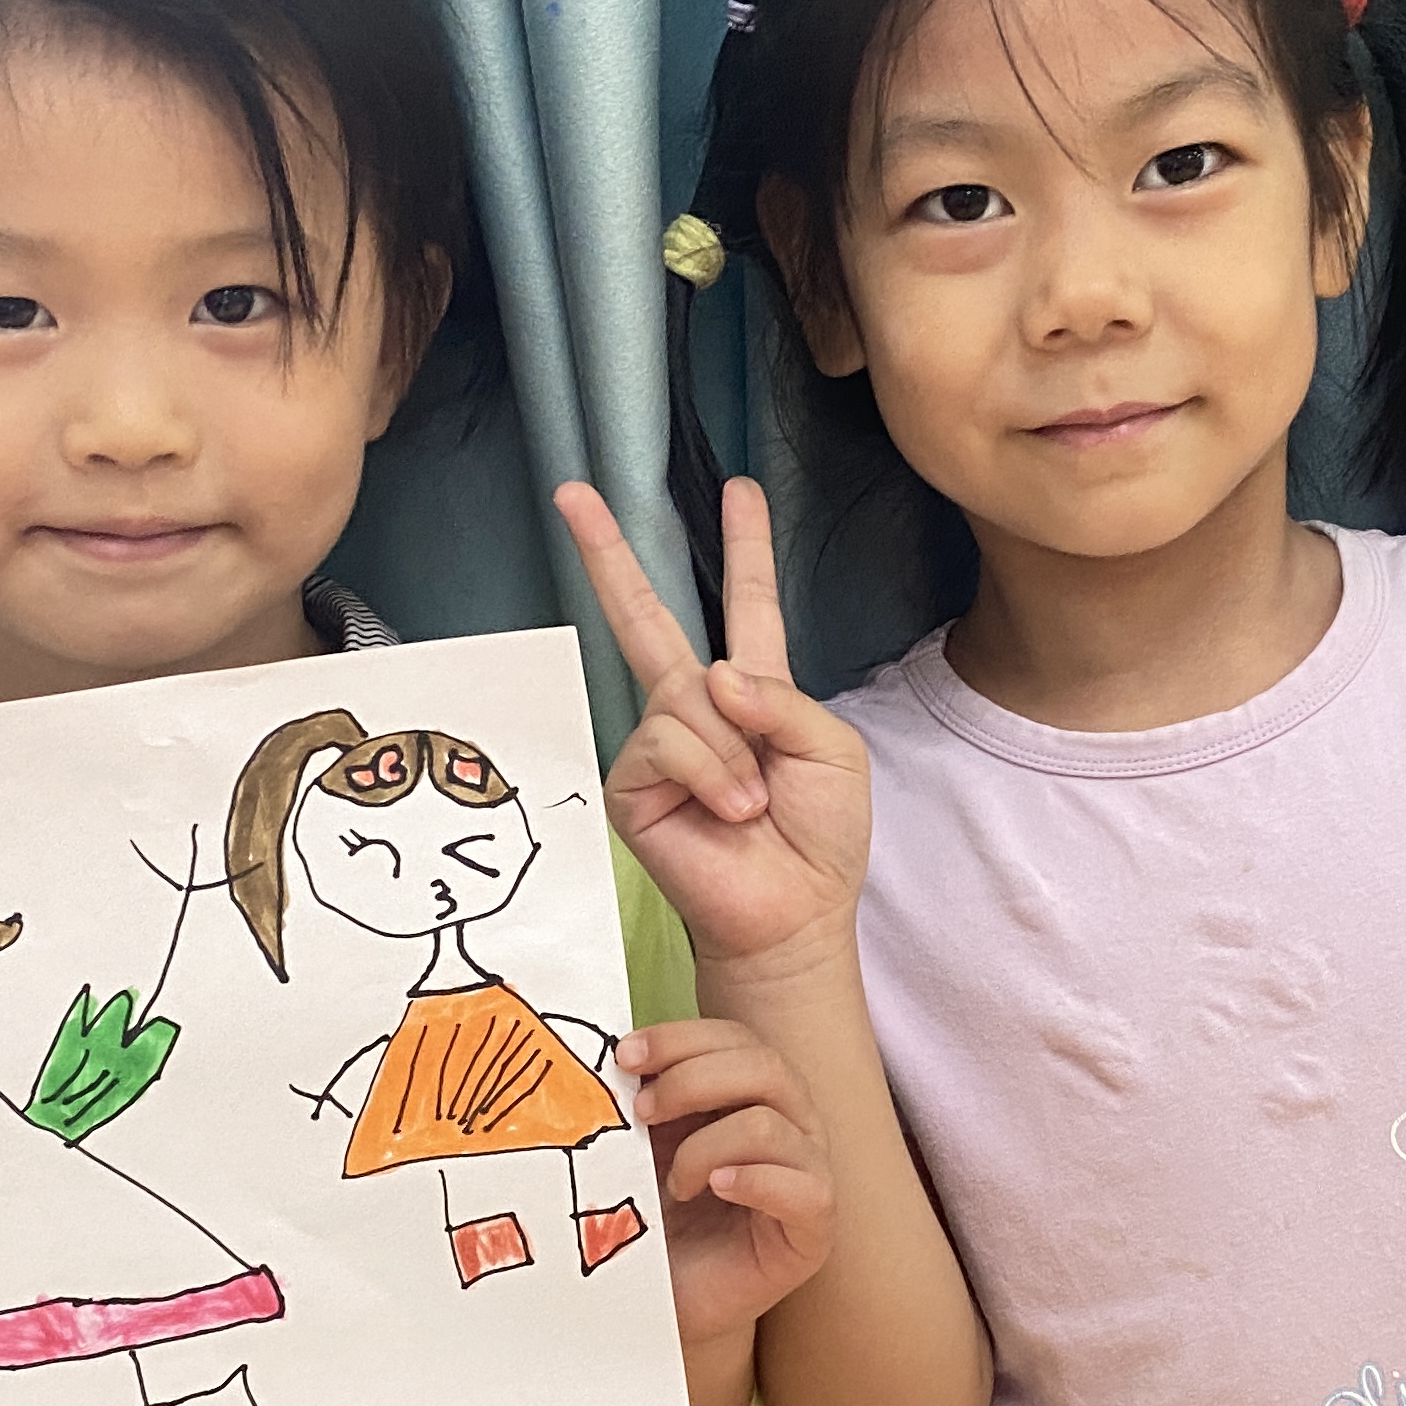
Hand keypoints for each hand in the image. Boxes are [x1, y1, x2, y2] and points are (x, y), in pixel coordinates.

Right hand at [554, 476, 870, 977]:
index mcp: (753, 691)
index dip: (744, 547)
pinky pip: (666, 742)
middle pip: (649, 616)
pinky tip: (730, 812)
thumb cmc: (820, 839)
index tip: (738, 489)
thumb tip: (712, 675)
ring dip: (734, 753)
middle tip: (572, 492)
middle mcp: (697, 707)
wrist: (792, 915)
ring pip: (685, 697)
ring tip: (754, 803)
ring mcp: (658, 742)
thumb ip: (782, 700)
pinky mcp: (631, 782)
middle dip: (609, 554)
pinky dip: (711, 774)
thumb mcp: (832, 751)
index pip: (746, 605)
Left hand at [619, 1019, 834, 1342]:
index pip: (734, 1040)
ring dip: (705, 1146)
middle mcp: (791, 1124)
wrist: (660, 1300)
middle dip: (691, 1080)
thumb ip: (646, 1099)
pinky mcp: (813, 1230)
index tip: (624, 1057)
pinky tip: (715, 1188)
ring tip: (675, 1183)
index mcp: (753, 1094)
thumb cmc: (654, 1220)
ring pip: (770, 1124)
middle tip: (641, 1112)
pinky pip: (806, 1188)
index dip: (680, 1039)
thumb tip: (624, 1058)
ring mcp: (807, 1174)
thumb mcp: (642, 1145)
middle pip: (763, 1066)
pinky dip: (755, 1179)